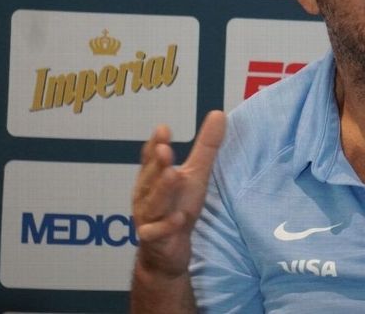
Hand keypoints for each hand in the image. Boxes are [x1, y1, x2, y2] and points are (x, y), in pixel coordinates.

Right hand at [132, 110, 225, 277]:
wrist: (167, 251)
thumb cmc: (179, 206)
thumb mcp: (196, 175)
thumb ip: (205, 146)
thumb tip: (218, 113)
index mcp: (153, 177)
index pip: (151, 157)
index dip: (155, 144)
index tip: (163, 129)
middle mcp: (146, 195)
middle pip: (151, 177)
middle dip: (157, 163)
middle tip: (165, 149)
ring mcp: (148, 217)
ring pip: (153, 203)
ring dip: (162, 190)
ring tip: (173, 174)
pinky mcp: (155, 239)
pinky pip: (158, 232)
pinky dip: (167, 225)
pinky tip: (180, 217)